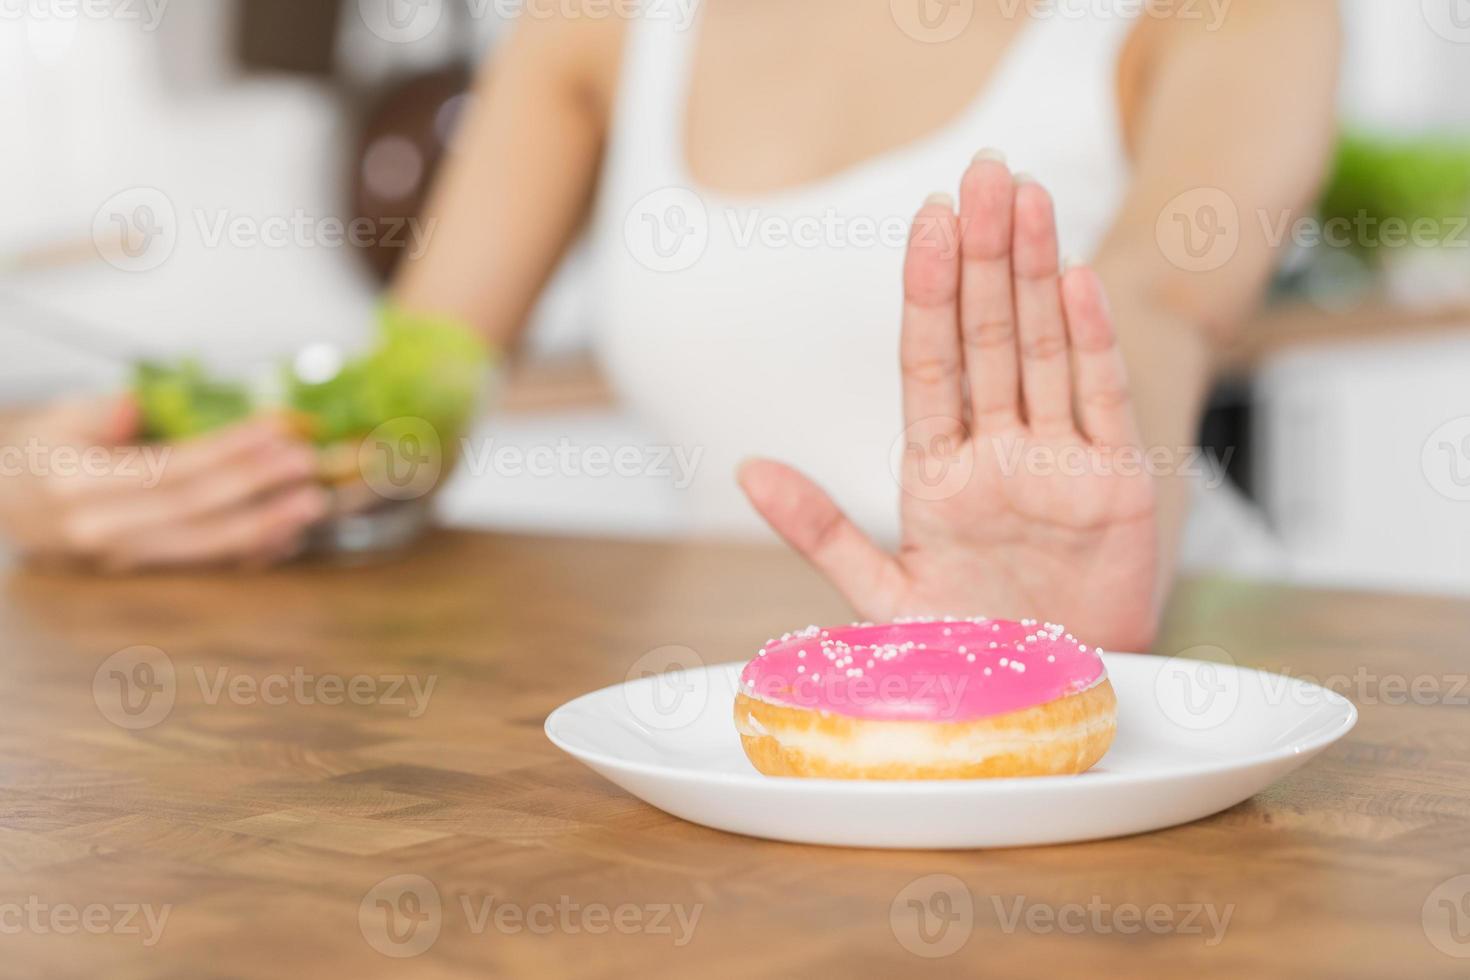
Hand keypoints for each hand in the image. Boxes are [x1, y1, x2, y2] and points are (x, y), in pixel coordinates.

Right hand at [0, 396, 328, 571]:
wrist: (7, 500)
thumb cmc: (42, 451)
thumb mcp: (58, 419)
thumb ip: (99, 413)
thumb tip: (134, 406)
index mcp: (78, 487)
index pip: (169, 468)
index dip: (228, 450)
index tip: (276, 429)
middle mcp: (101, 531)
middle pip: (195, 510)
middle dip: (258, 487)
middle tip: (305, 464)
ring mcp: (122, 560)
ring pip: (204, 546)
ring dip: (264, 525)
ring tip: (309, 503)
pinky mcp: (142, 572)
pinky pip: (203, 567)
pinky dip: (247, 552)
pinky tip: (286, 535)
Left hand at [739, 157, 1160, 650]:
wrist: (1045, 707)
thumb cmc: (967, 653)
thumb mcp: (881, 595)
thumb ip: (820, 529)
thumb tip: (748, 467)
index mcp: (938, 470)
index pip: (930, 361)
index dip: (928, 292)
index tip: (926, 222)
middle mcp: (998, 452)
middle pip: (990, 337)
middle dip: (984, 256)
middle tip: (984, 173)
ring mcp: (1058, 463)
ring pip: (1045, 350)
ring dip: (1038, 274)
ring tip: (1029, 200)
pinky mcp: (1116, 487)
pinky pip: (1100, 402)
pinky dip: (1091, 343)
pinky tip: (1076, 280)